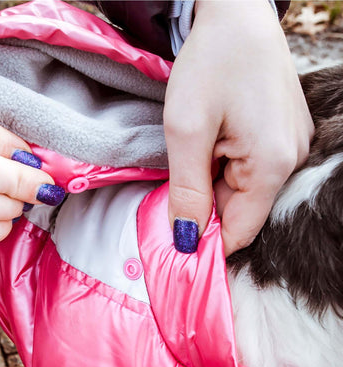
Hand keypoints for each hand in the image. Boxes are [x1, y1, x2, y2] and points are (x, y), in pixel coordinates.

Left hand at [164, 0, 313, 255]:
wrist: (236, 14)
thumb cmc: (211, 64)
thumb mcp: (186, 131)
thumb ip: (188, 190)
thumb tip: (187, 238)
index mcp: (272, 164)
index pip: (241, 230)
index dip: (208, 243)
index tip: (176, 246)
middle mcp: (291, 160)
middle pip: (241, 210)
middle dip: (204, 207)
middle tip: (173, 188)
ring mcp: (289, 146)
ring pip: (243, 190)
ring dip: (212, 183)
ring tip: (194, 152)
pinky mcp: (281, 135)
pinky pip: (250, 168)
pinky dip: (224, 167)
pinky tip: (210, 143)